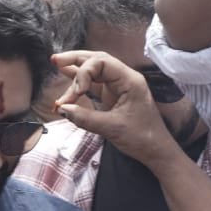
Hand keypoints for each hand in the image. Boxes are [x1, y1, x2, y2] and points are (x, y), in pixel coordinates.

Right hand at [53, 50, 181, 167]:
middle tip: (55, 60)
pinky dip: (80, 84)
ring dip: (76, 74)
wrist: (156, 151)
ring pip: (94, 72)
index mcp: (130, 81)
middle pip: (97, 60)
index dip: (84, 73)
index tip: (76, 93)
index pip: (102, 63)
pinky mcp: (113, 97)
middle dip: (76, 60)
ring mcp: (118, 87)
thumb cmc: (142, 138)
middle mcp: (124, 79)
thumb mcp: (112, 129)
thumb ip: (85, 118)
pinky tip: (67, 78)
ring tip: (57, 69)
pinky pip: (94, 85)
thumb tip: (62, 109)